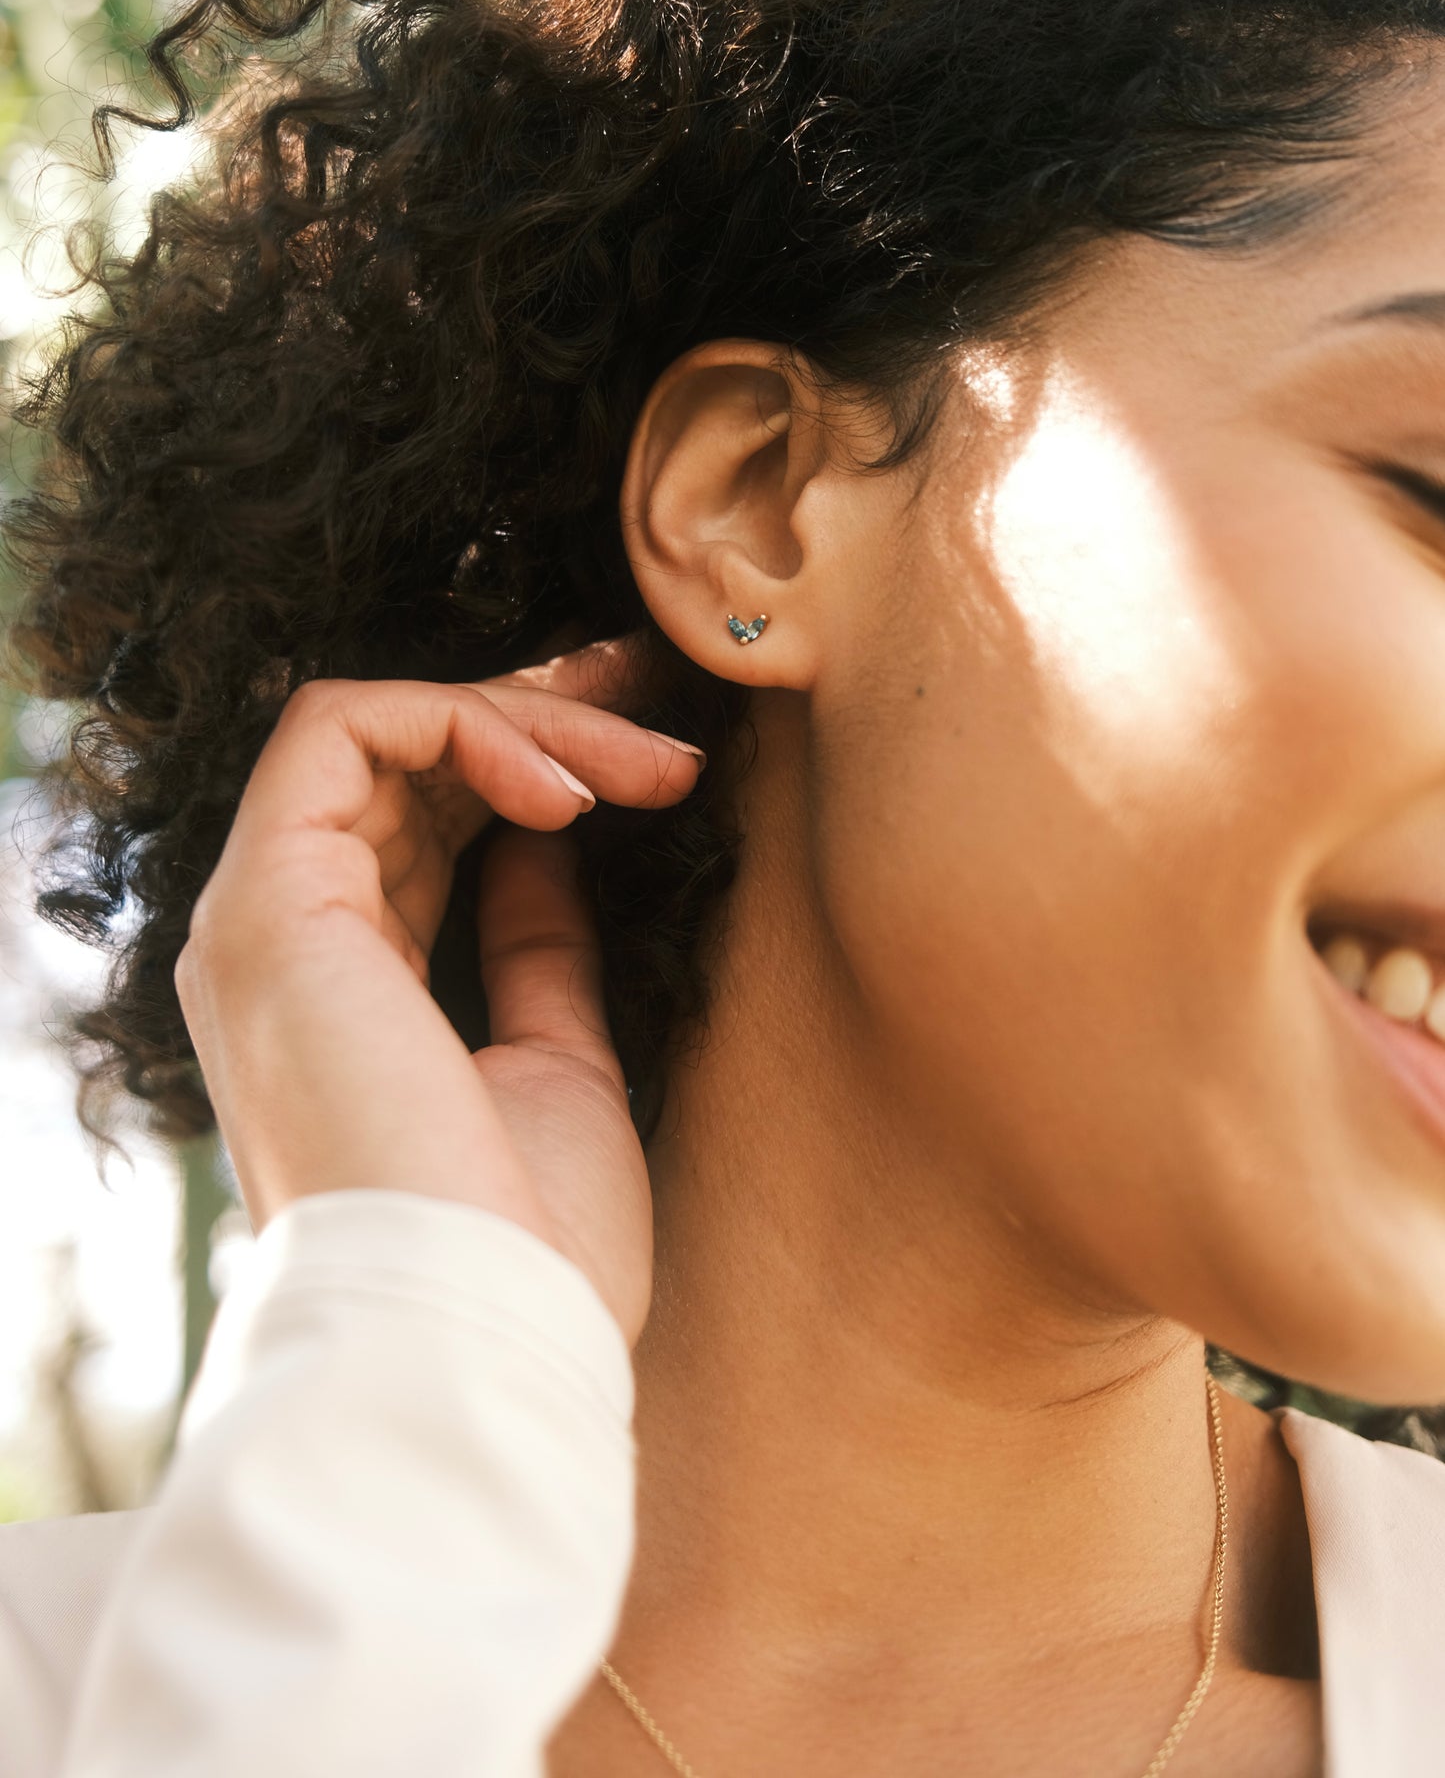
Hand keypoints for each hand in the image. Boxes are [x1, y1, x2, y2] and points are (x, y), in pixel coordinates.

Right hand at [174, 640, 701, 1343]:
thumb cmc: (536, 1245)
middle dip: (542, 714)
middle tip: (660, 701)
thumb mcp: (559, 1063)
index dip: (529, 761)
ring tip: (650, 765)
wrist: (488, 1341)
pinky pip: (345, 730)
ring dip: (530, 720)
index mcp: (340, 993)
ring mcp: (260, 923)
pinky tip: (571, 794)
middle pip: (395, 763)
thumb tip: (554, 846)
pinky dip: (467, 726)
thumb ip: (539, 947)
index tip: (652, 748)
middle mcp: (280, 947)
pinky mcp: (268, 905)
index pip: (417, 826)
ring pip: (376, 730)